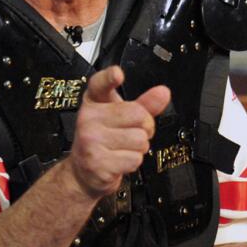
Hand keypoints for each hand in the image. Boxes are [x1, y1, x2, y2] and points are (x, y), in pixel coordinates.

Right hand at [61, 65, 169, 199]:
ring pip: (140, 139)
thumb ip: (144, 104)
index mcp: (94, 103)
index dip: (110, 78)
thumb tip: (163, 92)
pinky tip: (118, 161)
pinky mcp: (97, 163)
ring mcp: (90, 141)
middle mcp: (88, 119)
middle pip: (139, 115)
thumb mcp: (122, 118)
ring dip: (139, 148)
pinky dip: (133, 162)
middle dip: (145, 128)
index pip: (100, 84)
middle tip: (130, 133)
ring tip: (123, 148)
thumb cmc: (103, 139)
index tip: (117, 74)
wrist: (83, 172)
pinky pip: (135, 159)